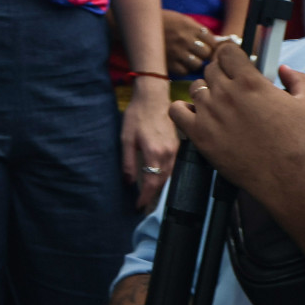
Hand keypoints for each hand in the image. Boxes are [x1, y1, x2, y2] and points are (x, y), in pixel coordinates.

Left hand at [123, 81, 177, 210]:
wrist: (153, 98)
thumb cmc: (137, 116)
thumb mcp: (126, 138)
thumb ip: (128, 162)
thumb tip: (128, 182)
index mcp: (155, 153)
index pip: (151, 182)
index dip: (145, 196)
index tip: (138, 206)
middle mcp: (168, 154)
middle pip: (162, 181)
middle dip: (152, 194)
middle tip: (142, 203)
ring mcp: (175, 150)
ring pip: (169, 175)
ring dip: (159, 186)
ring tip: (148, 194)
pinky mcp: (178, 146)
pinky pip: (173, 167)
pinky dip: (165, 175)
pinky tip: (158, 178)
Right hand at [162, 10, 218, 76]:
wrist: (136, 25)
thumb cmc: (161, 21)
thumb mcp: (180, 19)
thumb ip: (197, 29)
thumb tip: (215, 41)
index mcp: (189, 26)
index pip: (212, 40)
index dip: (211, 44)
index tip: (206, 46)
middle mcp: (185, 39)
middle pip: (206, 53)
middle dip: (204, 54)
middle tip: (197, 53)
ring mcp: (176, 52)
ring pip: (197, 64)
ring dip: (194, 62)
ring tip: (187, 59)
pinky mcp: (168, 63)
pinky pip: (184, 71)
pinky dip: (184, 69)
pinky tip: (178, 63)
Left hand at [171, 42, 304, 208]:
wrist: (287, 176)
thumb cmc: (298, 141)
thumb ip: (298, 79)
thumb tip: (283, 68)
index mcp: (249, 82)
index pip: (226, 51)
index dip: (232, 56)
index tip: (236, 64)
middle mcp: (225, 93)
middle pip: (211, 69)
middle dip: (222, 74)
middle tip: (232, 88)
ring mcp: (209, 113)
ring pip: (196, 87)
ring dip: (206, 92)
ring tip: (219, 105)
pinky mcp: (198, 134)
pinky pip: (176, 110)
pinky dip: (183, 109)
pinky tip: (196, 114)